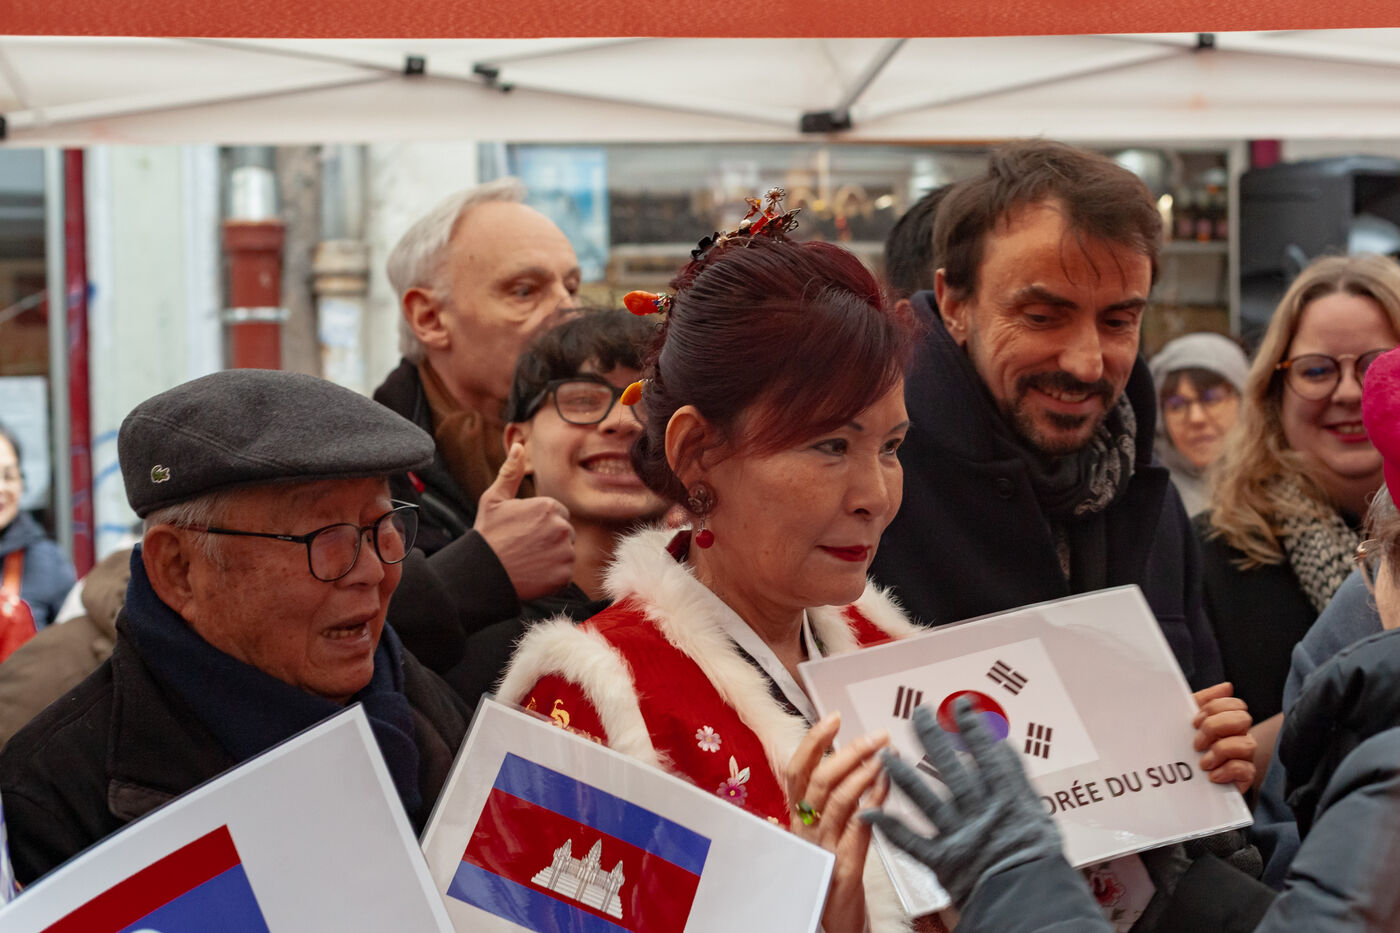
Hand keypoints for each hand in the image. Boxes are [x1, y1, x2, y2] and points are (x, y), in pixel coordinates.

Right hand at [473, 443, 574, 600]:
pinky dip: (552, 577)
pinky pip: (564, 574)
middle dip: (550, 540)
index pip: (557, 514)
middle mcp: (562, 527)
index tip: (523, 533)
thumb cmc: (487, 536)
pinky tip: (532, 575)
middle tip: (525, 548)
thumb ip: (511, 473)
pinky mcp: (564, 575)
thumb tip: (518, 446)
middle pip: (565, 533)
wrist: (482, 573)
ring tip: (527, 561)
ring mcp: (565, 552)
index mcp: (548, 506)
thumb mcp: (494, 499)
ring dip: (552, 558)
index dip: (539, 524)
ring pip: (565, 553)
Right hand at [785, 712, 889, 932]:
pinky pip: (860, 825)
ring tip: (887, 756)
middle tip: (877, 736)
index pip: (797, 769)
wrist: (832, 914)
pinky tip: (889, 784)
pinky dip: (875, 800)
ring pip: (838, 800)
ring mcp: (824, 845)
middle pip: (819, 780)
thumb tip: (845, 755)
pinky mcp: (845, 862)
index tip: (834, 718)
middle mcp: (805, 827)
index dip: (814, 741)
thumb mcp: (822, 826)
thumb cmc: (830, 865)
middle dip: (849, 751)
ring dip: (864, 772)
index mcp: (797, 814)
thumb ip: (828, 795)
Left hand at [863, 700, 1062, 907]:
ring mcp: (959, 835)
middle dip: (932, 736)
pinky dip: (889, 828)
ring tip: (886, 755)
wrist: (1031, 900)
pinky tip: (870, 813)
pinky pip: (911, 842)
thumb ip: (1018, 781)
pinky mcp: (943, 861)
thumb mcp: (1039, 815)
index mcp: (1006, 800)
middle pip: (949, 767)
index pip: (985, 754)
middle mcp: (979, 812)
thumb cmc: (1037, 862)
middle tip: (918, 713)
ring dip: (903, 775)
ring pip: (925, 799)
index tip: (960, 705)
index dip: (971, 727)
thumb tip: (1004, 748)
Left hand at [1191, 682, 1255, 793]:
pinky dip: (1226, 770)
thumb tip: (1227, 686)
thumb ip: (1201, 701)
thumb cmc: (1183, 749)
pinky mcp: (1244, 778)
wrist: (1180, 785)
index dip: (1215, 709)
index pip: (1235, 704)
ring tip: (1202, 763)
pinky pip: (1246, 768)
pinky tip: (1212, 776)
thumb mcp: (1184, 721)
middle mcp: (1238, 736)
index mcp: (1226, 721)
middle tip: (1197, 743)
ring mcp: (1243, 757)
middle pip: (1243, 718)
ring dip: (1220, 751)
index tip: (1194, 722)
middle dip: (1215, 727)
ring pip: (1247, 743)